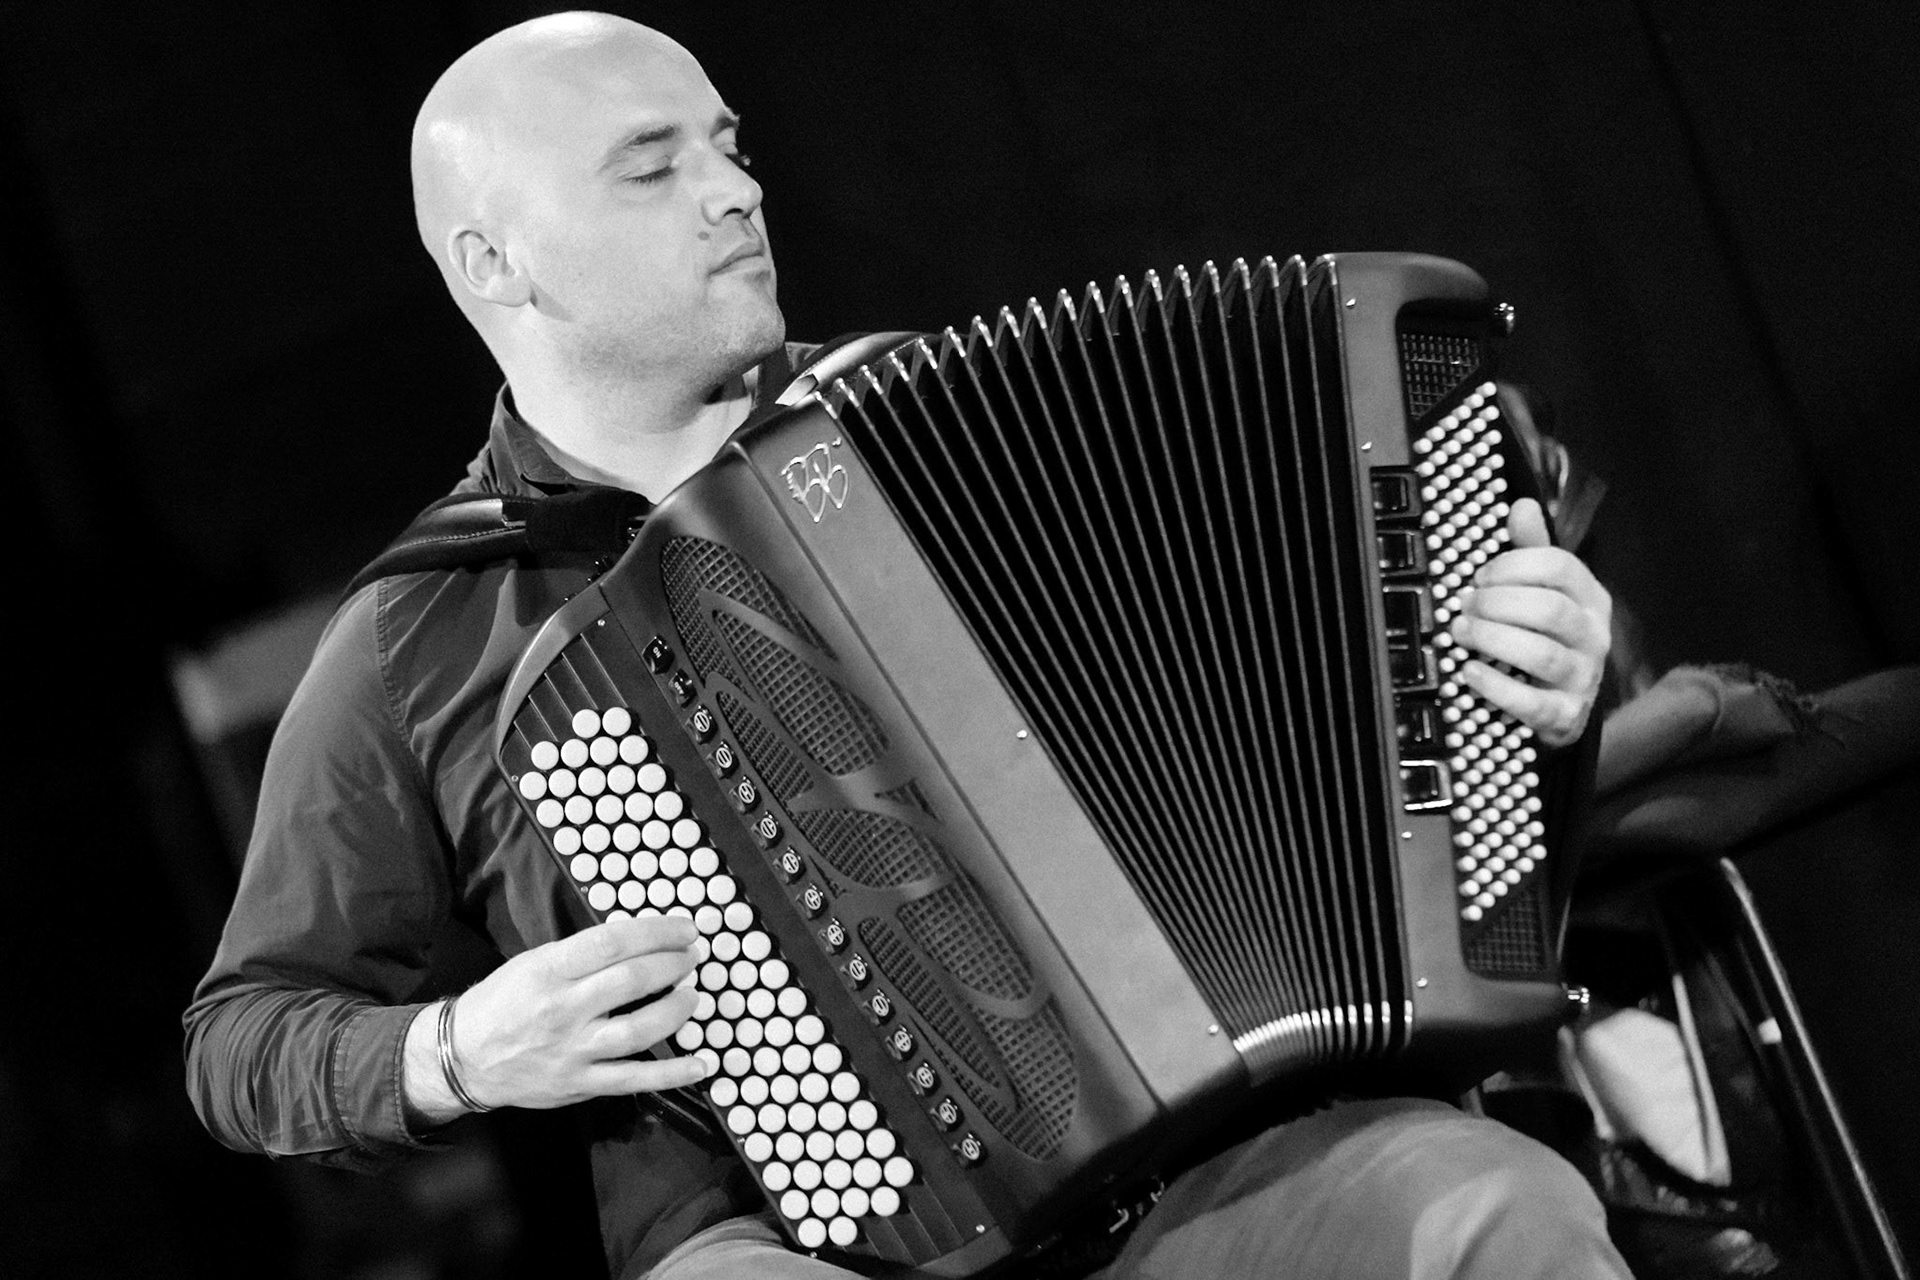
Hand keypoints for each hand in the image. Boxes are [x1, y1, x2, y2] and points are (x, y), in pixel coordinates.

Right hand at [405, 914, 707, 1121]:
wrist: (463, 1057)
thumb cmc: (504, 1001)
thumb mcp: (534, 962)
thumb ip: (582, 955)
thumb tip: (639, 942)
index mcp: (550, 970)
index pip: (613, 943)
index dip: (657, 932)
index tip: (685, 929)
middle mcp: (564, 1010)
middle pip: (632, 981)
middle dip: (673, 965)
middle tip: (693, 957)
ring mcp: (574, 1050)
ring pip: (639, 1030)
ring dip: (677, 1010)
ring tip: (694, 995)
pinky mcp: (580, 1084)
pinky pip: (634, 1079)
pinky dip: (672, 1073)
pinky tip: (701, 1064)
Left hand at [1449, 497, 1610, 748]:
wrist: (1564, 705)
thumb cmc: (1547, 638)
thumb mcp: (1545, 592)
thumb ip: (1532, 552)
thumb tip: (1522, 505)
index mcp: (1590, 598)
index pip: (1560, 567)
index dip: (1513, 566)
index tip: (1480, 574)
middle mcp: (1594, 636)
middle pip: (1549, 610)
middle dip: (1498, 604)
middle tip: (1464, 604)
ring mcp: (1583, 678)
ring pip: (1542, 654)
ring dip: (1493, 640)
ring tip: (1460, 632)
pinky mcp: (1565, 715)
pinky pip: (1531, 702)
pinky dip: (1496, 686)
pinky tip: (1469, 671)